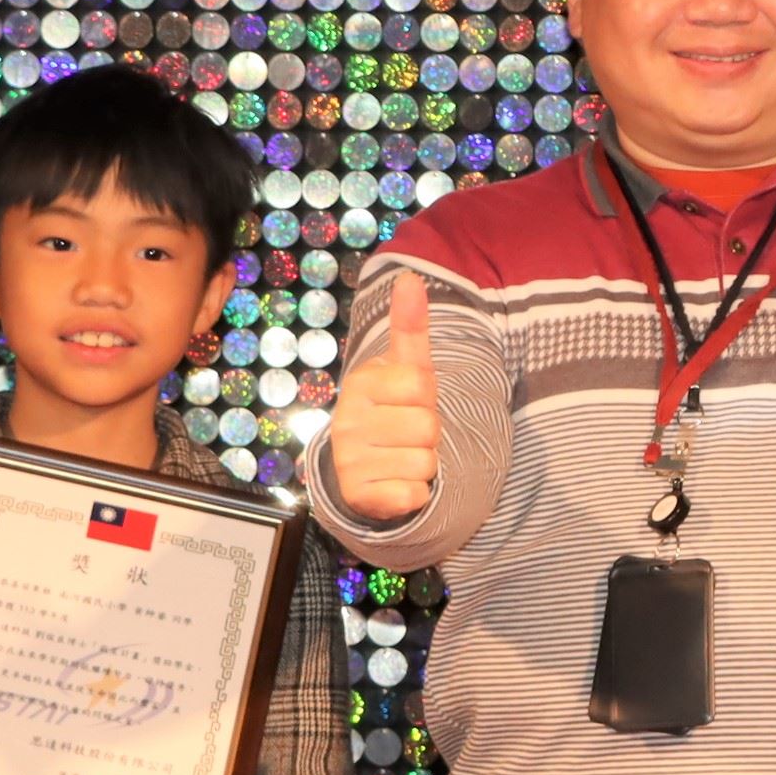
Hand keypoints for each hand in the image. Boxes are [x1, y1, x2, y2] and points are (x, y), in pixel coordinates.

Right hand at [323, 261, 442, 521]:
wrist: (362, 470)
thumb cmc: (392, 411)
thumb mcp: (403, 369)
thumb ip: (410, 328)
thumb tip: (410, 277)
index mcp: (360, 384)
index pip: (422, 384)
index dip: (427, 397)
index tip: (408, 403)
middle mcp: (347, 422)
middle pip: (427, 425)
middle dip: (428, 434)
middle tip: (406, 436)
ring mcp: (349, 461)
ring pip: (425, 462)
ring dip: (424, 465)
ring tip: (401, 459)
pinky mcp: (359, 497)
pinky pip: (414, 495)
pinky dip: (416, 494)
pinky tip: (396, 485)